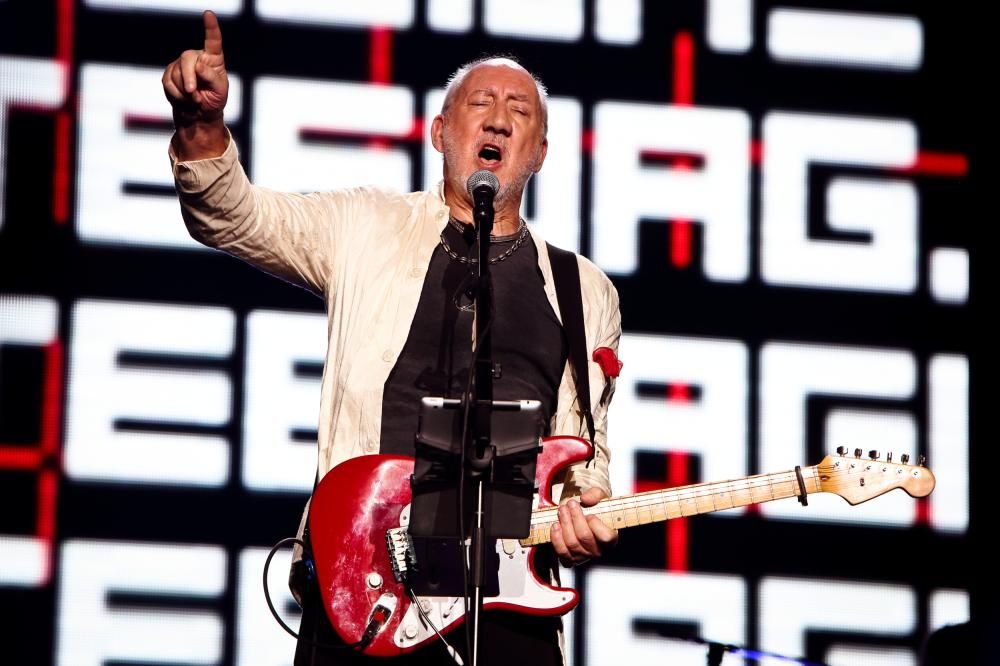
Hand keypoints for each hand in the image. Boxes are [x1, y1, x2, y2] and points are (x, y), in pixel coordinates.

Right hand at [162, 10, 227, 124]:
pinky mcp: (169, 73)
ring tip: (194, 98)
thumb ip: (211, 78)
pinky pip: (168, 82)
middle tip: (192, 93)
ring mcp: (181, 64)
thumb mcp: (219, 91)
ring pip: (176, 73)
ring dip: (184, 91)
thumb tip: (198, 66)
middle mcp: (196, 57)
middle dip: (188, 77)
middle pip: (188, 58)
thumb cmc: (214, 99)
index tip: (209, 14)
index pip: (213, 41)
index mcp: (213, 59)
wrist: (199, 113)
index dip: (211, 27)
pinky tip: (184, 99)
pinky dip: (176, 95)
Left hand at [550, 487, 617, 566]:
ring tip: (562, 511)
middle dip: (574, 518)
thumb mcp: (600, 497)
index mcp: (611, 538)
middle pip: (584, 537)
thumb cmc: (597, 510)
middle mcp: (598, 550)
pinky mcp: (571, 558)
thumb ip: (595, 494)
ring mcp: (584, 556)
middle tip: (570, 504)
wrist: (588, 516)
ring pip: (571, 544)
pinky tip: (556, 526)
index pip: (606, 537)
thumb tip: (585, 499)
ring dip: (564, 524)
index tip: (590, 513)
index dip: (595, 524)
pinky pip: (562, 552)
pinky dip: (556, 538)